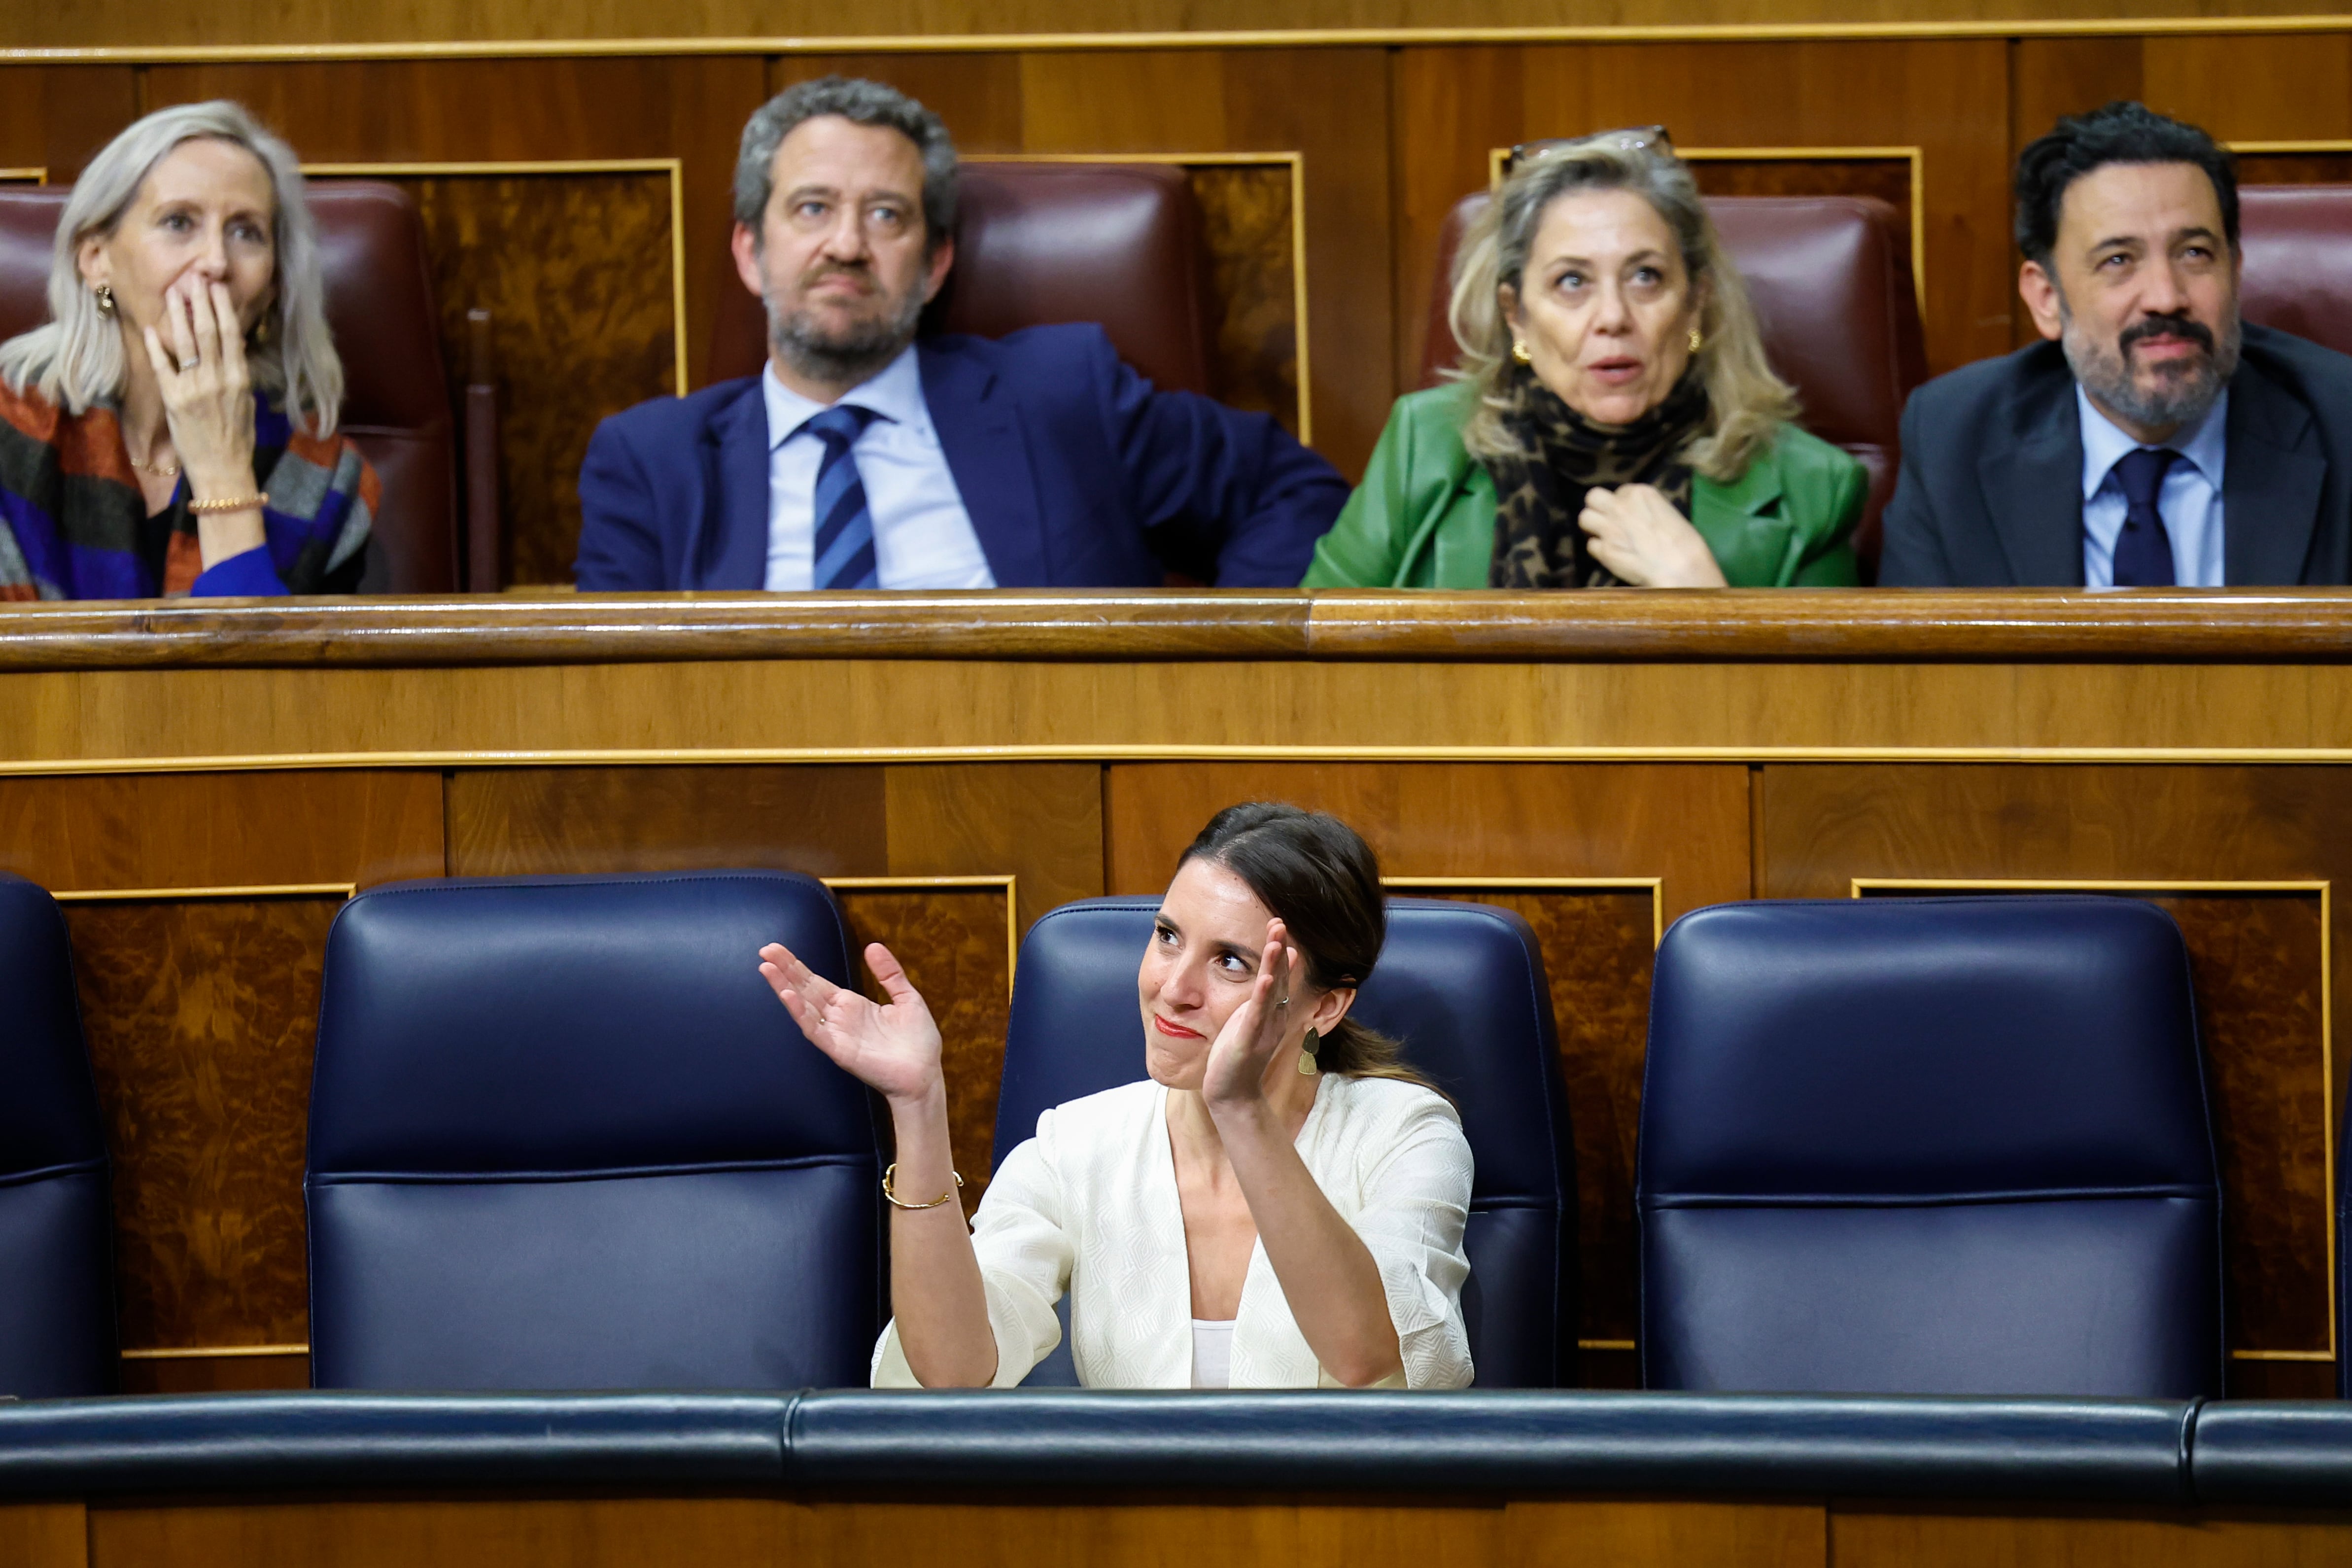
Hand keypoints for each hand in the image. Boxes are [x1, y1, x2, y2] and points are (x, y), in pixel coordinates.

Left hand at [143, 278, 260, 542]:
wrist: (224, 471)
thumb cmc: (237, 438)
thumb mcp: (246, 404)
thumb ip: (237, 375)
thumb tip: (233, 347)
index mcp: (240, 379)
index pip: (231, 335)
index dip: (223, 308)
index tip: (216, 286)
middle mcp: (219, 380)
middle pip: (209, 332)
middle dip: (200, 302)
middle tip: (193, 277)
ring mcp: (196, 389)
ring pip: (186, 343)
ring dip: (178, 315)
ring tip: (172, 292)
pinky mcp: (174, 401)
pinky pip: (164, 367)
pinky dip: (156, 347)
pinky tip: (151, 328)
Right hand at [759, 940, 943, 1105]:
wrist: (924, 1076)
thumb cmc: (918, 1042)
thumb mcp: (907, 998)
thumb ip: (889, 974)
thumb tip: (872, 946)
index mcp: (851, 1005)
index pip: (817, 981)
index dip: (797, 966)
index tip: (777, 949)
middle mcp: (839, 1017)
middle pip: (805, 989)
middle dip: (785, 970)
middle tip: (765, 950)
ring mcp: (836, 1034)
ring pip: (804, 1007)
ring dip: (785, 987)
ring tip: (767, 968)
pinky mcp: (839, 1050)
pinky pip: (815, 1030)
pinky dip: (800, 1013)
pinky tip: (788, 996)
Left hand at [1199, 918, 1298, 1113]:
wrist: (1232, 1094)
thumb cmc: (1236, 1057)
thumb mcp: (1247, 1021)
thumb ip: (1257, 1001)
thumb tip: (1265, 979)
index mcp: (1270, 1012)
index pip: (1278, 975)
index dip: (1279, 951)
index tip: (1278, 926)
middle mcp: (1272, 1018)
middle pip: (1279, 978)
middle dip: (1279, 950)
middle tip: (1279, 923)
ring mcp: (1263, 1029)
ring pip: (1272, 992)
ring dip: (1275, 965)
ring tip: (1277, 941)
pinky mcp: (1249, 1041)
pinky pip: (1258, 1015)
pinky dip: (1263, 996)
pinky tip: (1266, 978)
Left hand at [1579, 483, 1727, 586]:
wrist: (1681, 568)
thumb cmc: (1685, 544)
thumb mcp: (1668, 513)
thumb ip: (1646, 510)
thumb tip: (1636, 516)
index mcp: (1641, 493)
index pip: (1620, 491)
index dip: (1622, 505)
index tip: (1629, 516)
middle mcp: (1621, 506)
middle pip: (1593, 497)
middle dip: (1597, 508)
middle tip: (1605, 520)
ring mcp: (1610, 528)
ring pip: (1584, 517)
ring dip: (1592, 527)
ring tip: (1603, 536)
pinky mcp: (1604, 550)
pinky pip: (1591, 545)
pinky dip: (1598, 550)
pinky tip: (1610, 555)